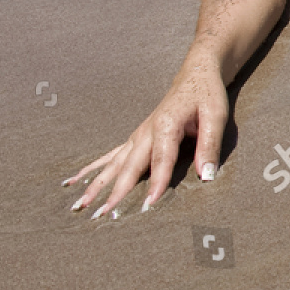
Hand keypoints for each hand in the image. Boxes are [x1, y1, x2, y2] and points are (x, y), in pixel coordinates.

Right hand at [65, 69, 228, 217]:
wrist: (195, 75)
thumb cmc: (207, 95)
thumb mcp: (216, 115)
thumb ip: (210, 146)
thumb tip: (207, 177)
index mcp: (166, 126)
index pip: (161, 160)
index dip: (156, 183)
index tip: (148, 205)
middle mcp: (146, 132)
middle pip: (129, 166)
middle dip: (115, 192)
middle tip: (101, 214)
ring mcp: (137, 135)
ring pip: (113, 164)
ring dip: (95, 184)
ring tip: (78, 205)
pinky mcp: (135, 138)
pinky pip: (110, 156)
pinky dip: (92, 169)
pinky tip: (73, 181)